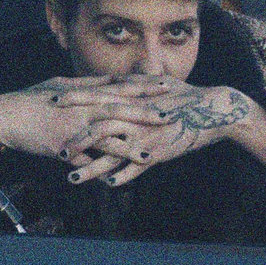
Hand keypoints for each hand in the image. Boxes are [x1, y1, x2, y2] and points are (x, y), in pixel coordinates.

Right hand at [0, 74, 174, 162]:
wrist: (3, 116)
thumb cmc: (31, 100)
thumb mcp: (62, 85)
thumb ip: (89, 85)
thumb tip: (112, 80)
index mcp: (83, 93)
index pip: (119, 87)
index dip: (144, 87)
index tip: (167, 85)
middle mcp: (81, 109)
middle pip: (119, 110)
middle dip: (146, 114)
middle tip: (171, 116)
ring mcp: (71, 128)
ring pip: (105, 138)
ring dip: (128, 148)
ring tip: (150, 156)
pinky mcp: (60, 147)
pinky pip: (83, 162)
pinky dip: (98, 172)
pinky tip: (113, 181)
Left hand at [58, 78, 253, 186]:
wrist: (213, 109)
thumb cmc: (183, 95)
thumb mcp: (155, 85)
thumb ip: (131, 84)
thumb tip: (114, 80)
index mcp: (132, 99)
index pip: (97, 97)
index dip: (74, 98)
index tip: (52, 100)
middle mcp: (135, 117)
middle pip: (99, 128)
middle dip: (75, 140)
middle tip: (55, 150)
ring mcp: (145, 136)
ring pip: (113, 153)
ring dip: (91, 167)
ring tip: (71, 177)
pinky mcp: (158, 152)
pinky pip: (136, 168)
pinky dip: (122, 176)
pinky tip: (106, 184)